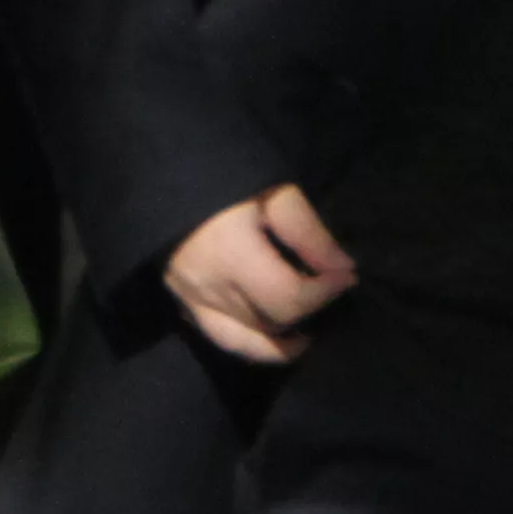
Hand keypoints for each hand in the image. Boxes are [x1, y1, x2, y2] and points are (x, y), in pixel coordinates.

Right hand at [166, 183, 355, 363]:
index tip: (347, 277)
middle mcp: (209, 288)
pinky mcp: (180, 302)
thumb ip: (308, 233)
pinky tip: (268, 333)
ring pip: (243, 343)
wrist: (165, 169)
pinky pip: (218, 338)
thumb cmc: (223, 171)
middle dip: (308, 312)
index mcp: (231, 256)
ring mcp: (190, 300)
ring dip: (279, 343)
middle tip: (328, 292)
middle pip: (270, 323)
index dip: (325, 292)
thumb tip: (343, 268)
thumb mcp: (274, 192)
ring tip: (304, 334)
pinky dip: (248, 342)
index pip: (289, 297)